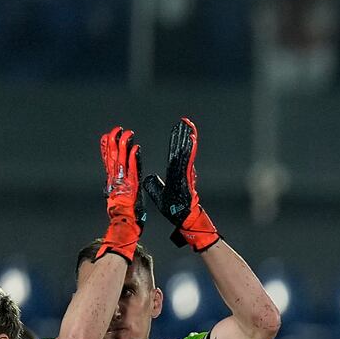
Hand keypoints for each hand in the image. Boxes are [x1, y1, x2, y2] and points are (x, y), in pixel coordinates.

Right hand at [97, 126, 143, 259]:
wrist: (124, 228)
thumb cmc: (125, 217)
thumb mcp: (121, 199)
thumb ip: (118, 188)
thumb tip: (115, 182)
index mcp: (113, 183)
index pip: (109, 162)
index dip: (107, 149)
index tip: (107, 136)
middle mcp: (116, 181)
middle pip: (113, 158)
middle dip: (114, 142)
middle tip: (115, 129)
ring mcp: (123, 183)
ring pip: (121, 161)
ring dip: (124, 146)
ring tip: (126, 133)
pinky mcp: (131, 187)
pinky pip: (133, 170)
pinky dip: (134, 159)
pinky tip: (136, 148)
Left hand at [141, 116, 216, 250]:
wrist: (183, 218)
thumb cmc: (173, 208)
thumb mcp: (157, 193)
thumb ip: (153, 183)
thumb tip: (148, 177)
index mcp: (175, 172)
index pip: (174, 152)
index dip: (175, 140)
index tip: (177, 128)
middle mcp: (182, 170)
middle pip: (182, 148)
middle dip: (183, 134)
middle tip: (184, 120)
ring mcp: (186, 172)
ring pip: (186, 151)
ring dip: (187, 137)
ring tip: (188, 125)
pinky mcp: (188, 175)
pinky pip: (188, 159)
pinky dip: (190, 148)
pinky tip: (191, 138)